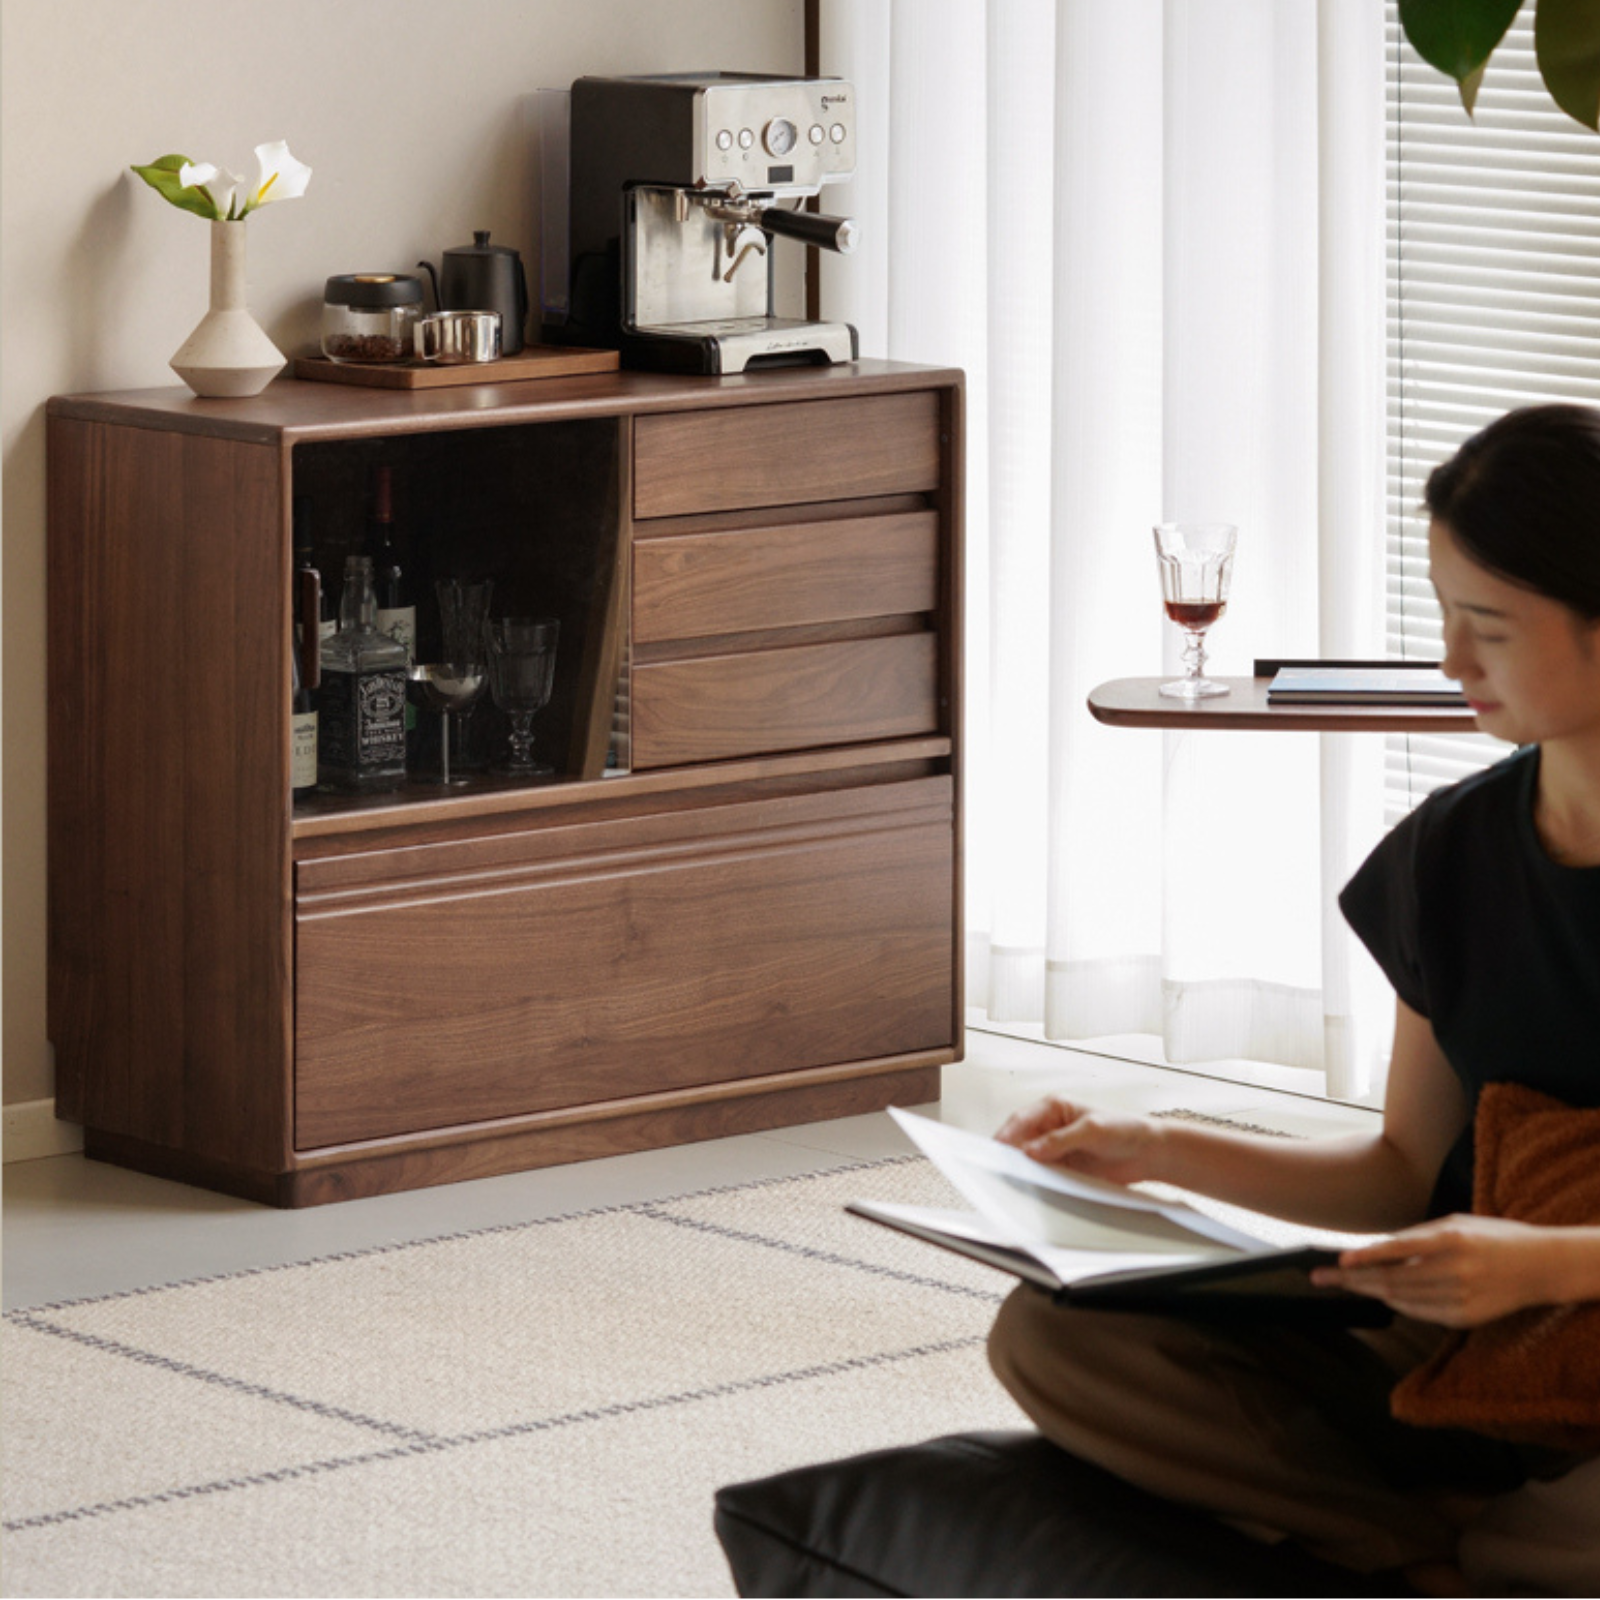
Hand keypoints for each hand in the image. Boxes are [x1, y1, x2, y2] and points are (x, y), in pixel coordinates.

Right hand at [994, 1097, 1161, 1184]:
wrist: (1147, 1153)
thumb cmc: (1125, 1129)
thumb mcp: (1091, 1130)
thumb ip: (1060, 1140)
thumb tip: (1032, 1149)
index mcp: (1054, 1107)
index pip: (1022, 1119)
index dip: (1008, 1134)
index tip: (998, 1149)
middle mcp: (1051, 1126)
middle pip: (1020, 1139)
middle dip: (1011, 1152)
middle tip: (1003, 1168)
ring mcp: (1056, 1147)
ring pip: (1029, 1158)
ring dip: (1023, 1168)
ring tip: (1016, 1179)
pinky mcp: (1064, 1166)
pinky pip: (1044, 1173)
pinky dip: (1037, 1179)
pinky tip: (1034, 1186)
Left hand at [1310, 1214, 1552, 1326]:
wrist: (1540, 1267)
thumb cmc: (1491, 1237)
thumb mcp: (1455, 1224)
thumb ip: (1417, 1236)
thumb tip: (1377, 1250)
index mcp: (1451, 1239)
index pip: (1399, 1248)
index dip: (1367, 1256)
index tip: (1340, 1260)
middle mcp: (1455, 1270)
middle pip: (1393, 1278)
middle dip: (1353, 1279)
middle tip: (1322, 1277)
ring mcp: (1461, 1297)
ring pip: (1402, 1298)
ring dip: (1369, 1291)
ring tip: (1343, 1283)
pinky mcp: (1465, 1318)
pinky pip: (1420, 1312)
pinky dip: (1397, 1303)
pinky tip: (1380, 1294)